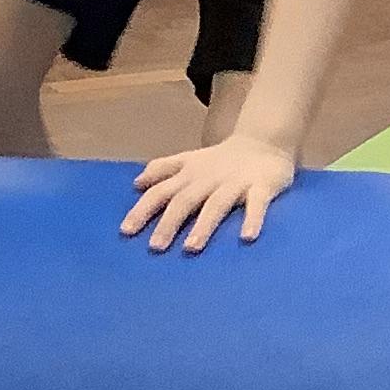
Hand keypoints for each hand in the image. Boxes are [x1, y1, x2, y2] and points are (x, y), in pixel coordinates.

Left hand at [121, 134, 295, 252]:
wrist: (264, 141)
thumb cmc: (221, 160)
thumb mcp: (189, 160)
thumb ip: (163, 169)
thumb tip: (136, 183)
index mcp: (189, 174)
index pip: (160, 191)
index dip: (143, 209)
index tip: (126, 231)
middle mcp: (209, 178)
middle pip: (185, 200)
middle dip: (169, 223)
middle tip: (155, 247)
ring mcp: (235, 183)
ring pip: (216, 204)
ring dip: (203, 225)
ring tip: (191, 248)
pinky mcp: (262, 186)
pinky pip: (257, 203)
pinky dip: (253, 219)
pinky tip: (247, 238)